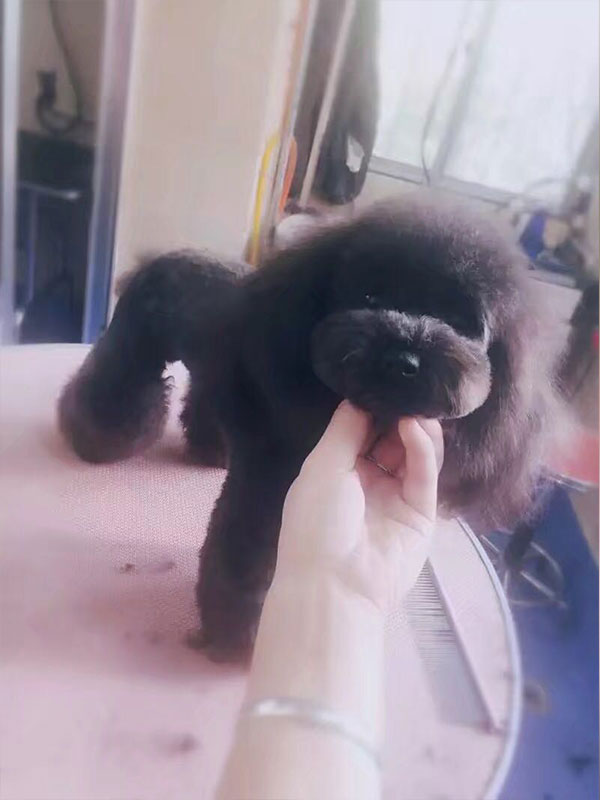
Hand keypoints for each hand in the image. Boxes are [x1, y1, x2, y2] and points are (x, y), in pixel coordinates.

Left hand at [275, 402, 443, 609]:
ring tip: (416, 408)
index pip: (360, 430)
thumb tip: (362, 394)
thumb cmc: (316, 521)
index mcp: (336, 470)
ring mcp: (396, 497)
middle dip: (398, 414)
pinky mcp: (421, 513)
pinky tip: (415, 427)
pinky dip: (422, 449)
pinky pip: (424, 474)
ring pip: (413, 454)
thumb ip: (346, 427)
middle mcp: (367, 480)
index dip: (372, 407)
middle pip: (390, 439)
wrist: (335, 585)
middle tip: (409, 390)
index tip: (386, 379)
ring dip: (415, 428)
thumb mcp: (322, 465)